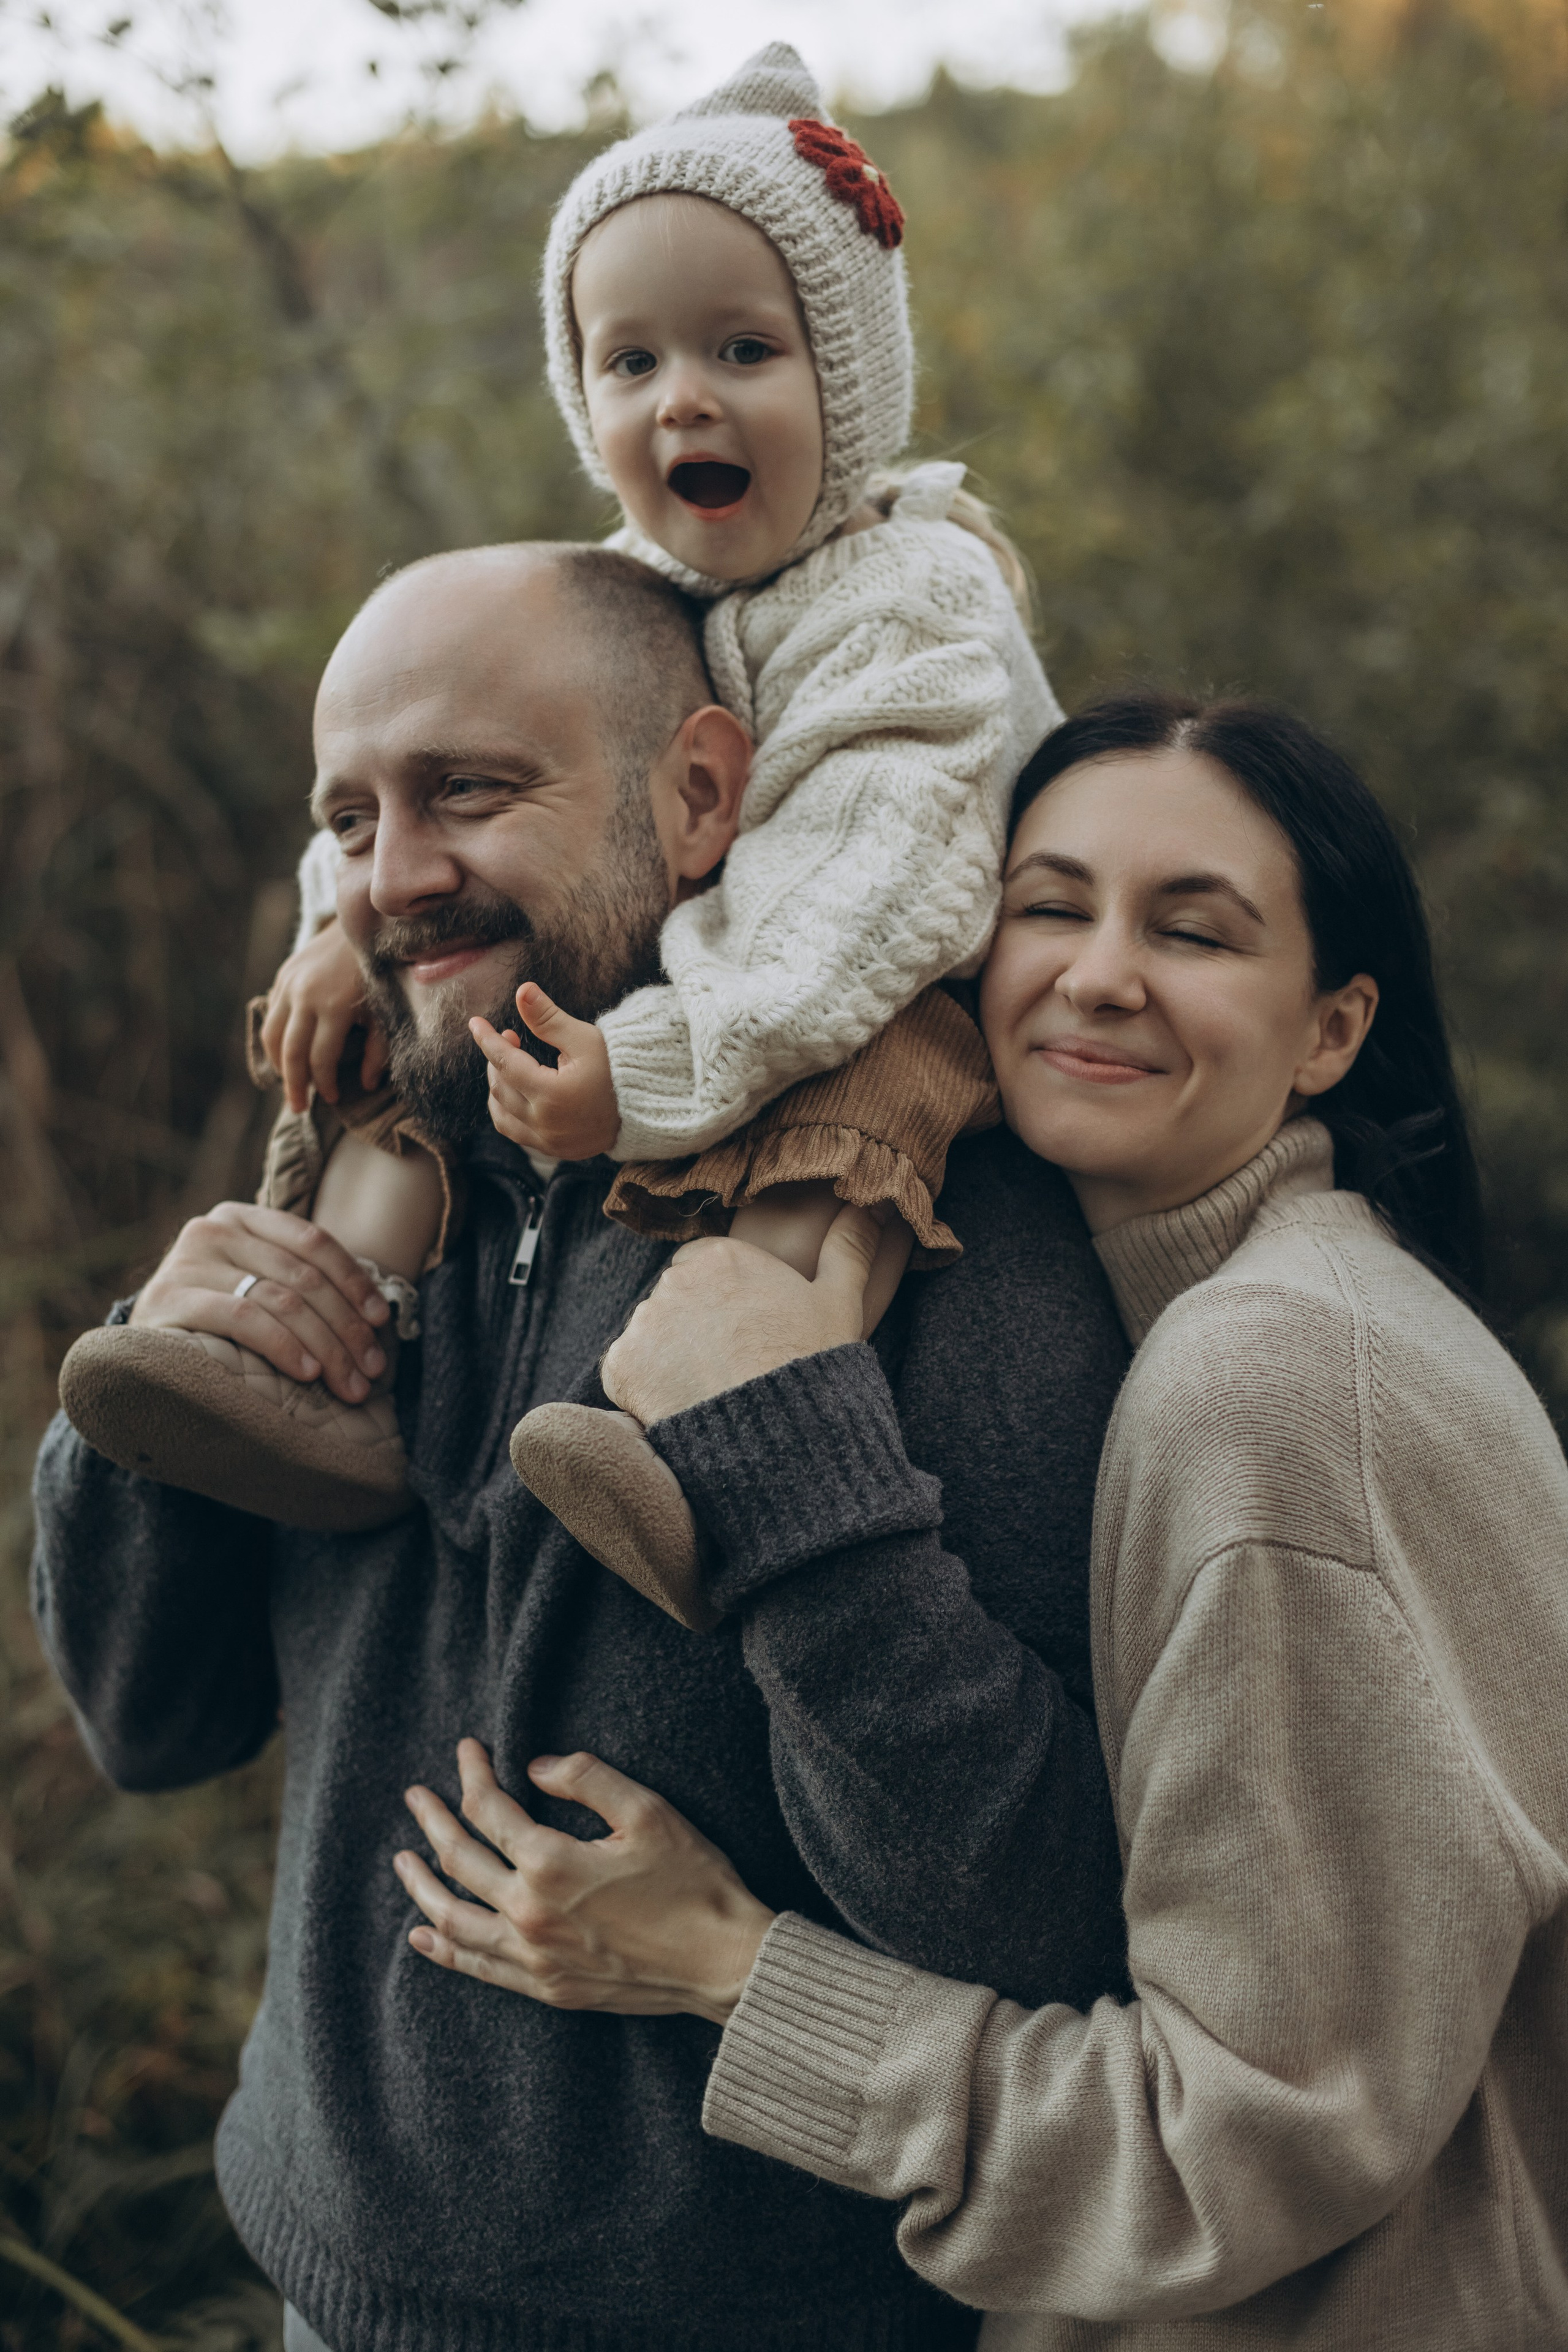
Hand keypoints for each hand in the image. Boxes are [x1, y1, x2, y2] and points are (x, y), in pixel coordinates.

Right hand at [129, 1201, 390, 1401]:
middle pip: (303, 1276)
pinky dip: (283, 1345)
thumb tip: (376, 1315)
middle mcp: (214, 1228)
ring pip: (281, 1299)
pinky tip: (308, 1372)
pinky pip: (242, 1318)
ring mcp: (188, 1260)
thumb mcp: (256, 1286)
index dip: (355, 1281)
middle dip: (347, 1326)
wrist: (136, 1352)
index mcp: (243, 1217)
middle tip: (374, 1368)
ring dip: (327, 1345)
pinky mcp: (170, 1297)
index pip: (314, 1241)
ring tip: (350, 1381)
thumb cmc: (213, 1321)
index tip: (381, 1321)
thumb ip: (298, 1282)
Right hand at [260, 918, 385, 1113]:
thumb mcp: (388, 1011)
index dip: (325, 1084)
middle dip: (294, 1085)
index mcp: (334, 1006)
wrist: (366, 922)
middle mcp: (305, 995)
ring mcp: (290, 983)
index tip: (333, 1099)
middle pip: (290, 1053)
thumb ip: (378, 1050)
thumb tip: (367, 1084)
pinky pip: (272, 1014)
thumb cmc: (385, 971)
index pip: (320, 1059)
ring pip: (272, 1035)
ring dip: (278, 1064)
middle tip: (299, 1107)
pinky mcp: (284, 975)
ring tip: (289, 1084)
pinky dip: (275, 1038)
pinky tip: (286, 1053)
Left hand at [396, 1741, 774, 2024]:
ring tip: (403, 1861)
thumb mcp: (647, 1811)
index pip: (490, 1810)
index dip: (473, 1774)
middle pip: (460, 1861)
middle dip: (433, 1821)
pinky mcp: (547, 1989)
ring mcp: (534, 1959)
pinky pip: (478, 1968)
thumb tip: (536, 1766)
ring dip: (422, 1887)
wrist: (723, 1962)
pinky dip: (444, 1950)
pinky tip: (425, 1936)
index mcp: (552, 1864)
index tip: (467, 1749)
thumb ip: (587, 1778)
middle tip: (415, 1797)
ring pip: (453, 1920)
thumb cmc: (693, 1882)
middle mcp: (530, 1914)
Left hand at [469, 983, 618, 1160]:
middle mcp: (545, 1123)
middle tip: (511, 1037)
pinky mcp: (553, 1150)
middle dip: (498, 1059)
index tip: (475, 1023)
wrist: (645, 1108)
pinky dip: (506, 1111)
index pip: (505, 1063)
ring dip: (497, 1087)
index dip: (487, 1040)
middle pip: (500, 1087)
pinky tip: (513, 1093)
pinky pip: (514, 1132)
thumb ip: (549, 1018)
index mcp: (552, 1094)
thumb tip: (522, 991)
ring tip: (510, 1065)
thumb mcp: (585, 1039)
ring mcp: (548, 1141)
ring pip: (501, 1114)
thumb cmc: (619, 1070)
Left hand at [602, 1202, 879, 1423]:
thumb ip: (849, 1246)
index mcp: (722, 1257)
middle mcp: (675, 1280)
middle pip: (676, 1298)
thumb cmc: (812, 1365)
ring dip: (668, 1354)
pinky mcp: (621, 1364)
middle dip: (693, 1323)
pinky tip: (682, 1404)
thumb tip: (870, 1205)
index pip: (706, 1265)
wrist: (778, 1434)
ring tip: (709, 1387)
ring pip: (651, 1333)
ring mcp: (644, 1322)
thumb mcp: (840, 1301)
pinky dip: (645, 1387)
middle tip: (728, 1362)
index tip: (744, 1329)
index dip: (725, 1298)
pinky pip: (627, 1371)